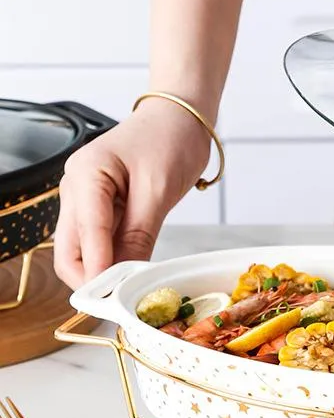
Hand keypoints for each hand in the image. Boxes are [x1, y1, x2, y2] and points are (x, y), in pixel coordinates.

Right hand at [54, 101, 210, 287]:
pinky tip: (132, 268)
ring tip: (130, 287)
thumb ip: (140, 234)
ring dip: (102, 269)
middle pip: (70, 249)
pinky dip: (112, 257)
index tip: (112, 301)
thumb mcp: (159, 190)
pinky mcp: (101, 205)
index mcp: (86, 176)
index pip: (84, 236)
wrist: (179, 116)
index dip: (97, 272)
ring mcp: (85, 197)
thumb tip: (126, 275)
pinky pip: (99, 239)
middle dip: (91, 277)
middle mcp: (76, 187)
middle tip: (121, 300)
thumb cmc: (171, 139)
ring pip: (82, 248)